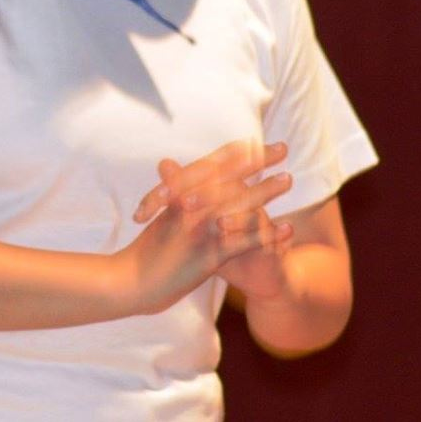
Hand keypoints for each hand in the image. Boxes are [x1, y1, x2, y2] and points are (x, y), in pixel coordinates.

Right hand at [122, 141, 293, 311]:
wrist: (131, 280)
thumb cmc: (146, 249)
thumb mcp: (160, 214)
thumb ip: (171, 188)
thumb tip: (168, 162)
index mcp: (180, 193)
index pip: (212, 164)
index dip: (236, 152)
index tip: (257, 141)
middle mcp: (190, 205)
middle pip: (229, 176)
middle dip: (258, 162)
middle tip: (283, 147)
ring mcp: (200, 229)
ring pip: (238, 204)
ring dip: (266, 191)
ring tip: (288, 178)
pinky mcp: (208, 254)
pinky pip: (242, 241)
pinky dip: (266, 234)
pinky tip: (287, 228)